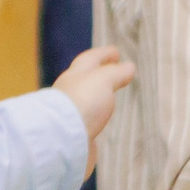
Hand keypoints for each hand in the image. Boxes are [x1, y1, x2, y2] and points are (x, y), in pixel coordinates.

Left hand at [53, 47, 135, 165]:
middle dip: (97, 74)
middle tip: (111, 71)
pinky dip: (92, 119)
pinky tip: (97, 123)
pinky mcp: (72, 133)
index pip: (91, 59)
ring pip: (83, 101)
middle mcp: (69, 92)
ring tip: (106, 97)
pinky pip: (85, 122)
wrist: (61, 137)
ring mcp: (69, 114)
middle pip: (83, 79)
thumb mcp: (104, 79)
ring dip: (95, 97)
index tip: (115, 52)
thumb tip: (128, 66)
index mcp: (76, 74)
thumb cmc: (82, 102)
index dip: (104, 54)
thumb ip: (116, 73)